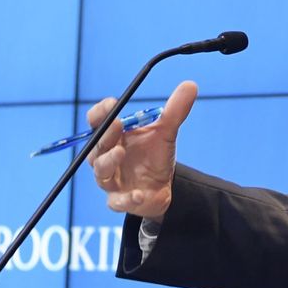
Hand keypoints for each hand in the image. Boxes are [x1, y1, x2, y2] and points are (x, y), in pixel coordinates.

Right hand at [86, 80, 197, 221]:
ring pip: (101, 172)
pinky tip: (138, 194)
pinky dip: (127, 199)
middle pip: (96, 145)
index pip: (97, 121)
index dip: (100, 112)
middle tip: (116, 124)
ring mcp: (111, 180)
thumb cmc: (154, 156)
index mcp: (113, 137)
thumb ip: (174, 111)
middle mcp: (105, 157)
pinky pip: (117, 202)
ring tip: (120, 152)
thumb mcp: (166, 133)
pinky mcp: (120, 201)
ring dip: (108, 161)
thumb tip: (190, 85)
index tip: (111, 103)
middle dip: (105, 134)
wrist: (161, 188)